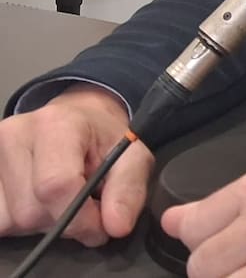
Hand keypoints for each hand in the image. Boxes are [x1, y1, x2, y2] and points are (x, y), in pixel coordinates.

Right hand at [0, 84, 154, 245]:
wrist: (79, 119)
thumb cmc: (104, 138)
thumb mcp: (133, 155)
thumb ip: (128, 188)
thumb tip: (117, 226)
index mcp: (58, 123)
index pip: (55, 184)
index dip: (80, 217)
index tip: (100, 226)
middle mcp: (16, 135)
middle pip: (32, 209)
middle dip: (64, 220)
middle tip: (84, 205)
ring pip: (11, 220)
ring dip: (41, 223)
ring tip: (61, 199)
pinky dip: (20, 222)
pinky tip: (40, 202)